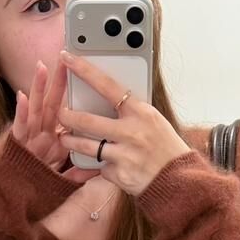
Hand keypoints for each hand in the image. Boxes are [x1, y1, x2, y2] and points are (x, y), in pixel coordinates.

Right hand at [10, 57, 105, 186]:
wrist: (10, 200)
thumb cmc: (35, 187)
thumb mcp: (61, 179)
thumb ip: (77, 172)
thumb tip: (97, 169)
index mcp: (52, 140)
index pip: (64, 113)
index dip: (72, 96)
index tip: (83, 79)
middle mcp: (40, 135)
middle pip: (51, 104)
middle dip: (58, 82)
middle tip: (66, 59)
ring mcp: (28, 139)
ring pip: (35, 109)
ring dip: (38, 88)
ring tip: (42, 68)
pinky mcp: (16, 147)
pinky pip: (19, 128)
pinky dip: (21, 113)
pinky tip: (22, 97)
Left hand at [55, 48, 192, 195]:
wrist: (178, 180)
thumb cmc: (165, 147)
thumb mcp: (153, 121)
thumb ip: (131, 111)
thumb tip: (110, 99)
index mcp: (140, 112)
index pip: (107, 85)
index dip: (84, 71)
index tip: (68, 59)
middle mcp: (131, 132)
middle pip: (87, 120)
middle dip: (67, 117)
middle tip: (61, 114)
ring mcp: (124, 155)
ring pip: (85, 146)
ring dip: (70, 142)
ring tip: (65, 139)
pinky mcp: (119, 175)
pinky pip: (99, 168)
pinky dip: (99, 166)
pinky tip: (105, 165)